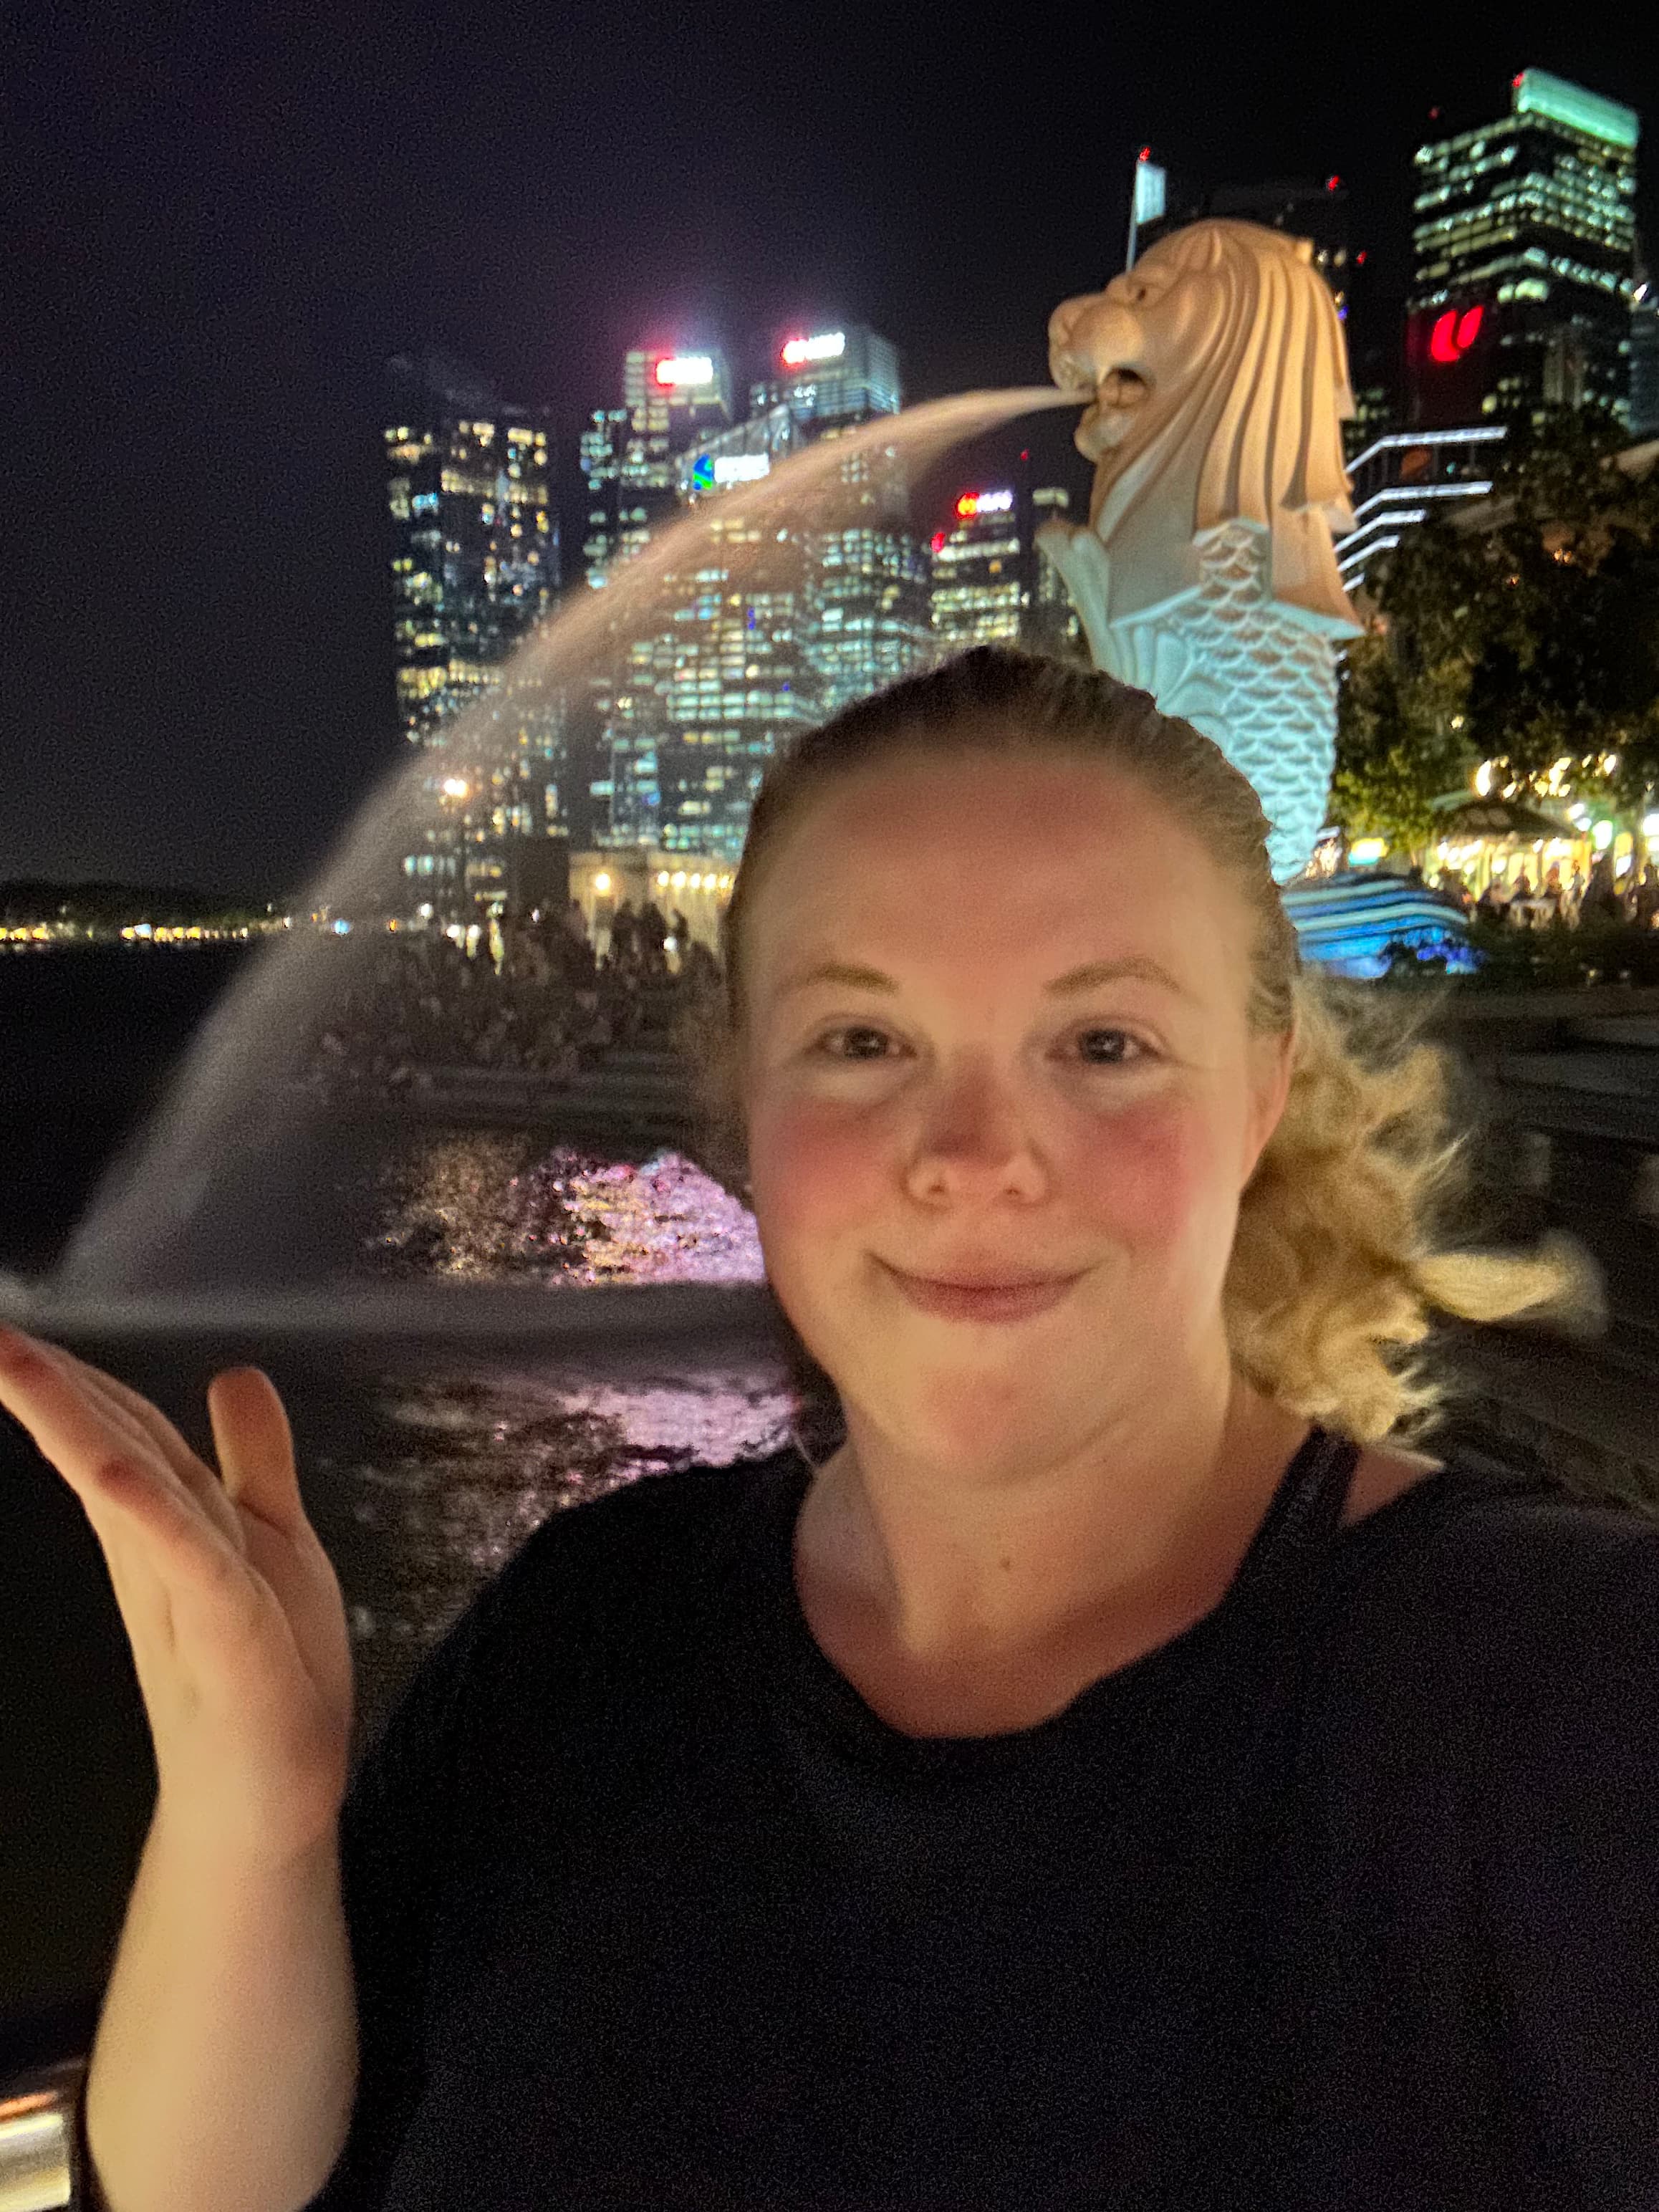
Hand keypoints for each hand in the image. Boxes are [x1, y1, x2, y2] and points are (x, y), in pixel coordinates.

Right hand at [0, 1328, 353, 1867]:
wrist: (271, 1799)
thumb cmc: (268, 1672)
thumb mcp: (273, 1537)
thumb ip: (254, 1460)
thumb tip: (233, 1371)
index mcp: (166, 1520)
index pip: (117, 1425)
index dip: (71, 1373)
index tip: (11, 1326)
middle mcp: (159, 1545)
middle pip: (102, 1442)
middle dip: (46, 1382)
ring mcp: (184, 1582)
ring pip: (124, 1482)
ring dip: (74, 1418)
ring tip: (16, 1360)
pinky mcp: (222, 1624)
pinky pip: (181, 1554)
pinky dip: (144, 1508)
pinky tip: (106, 1470)